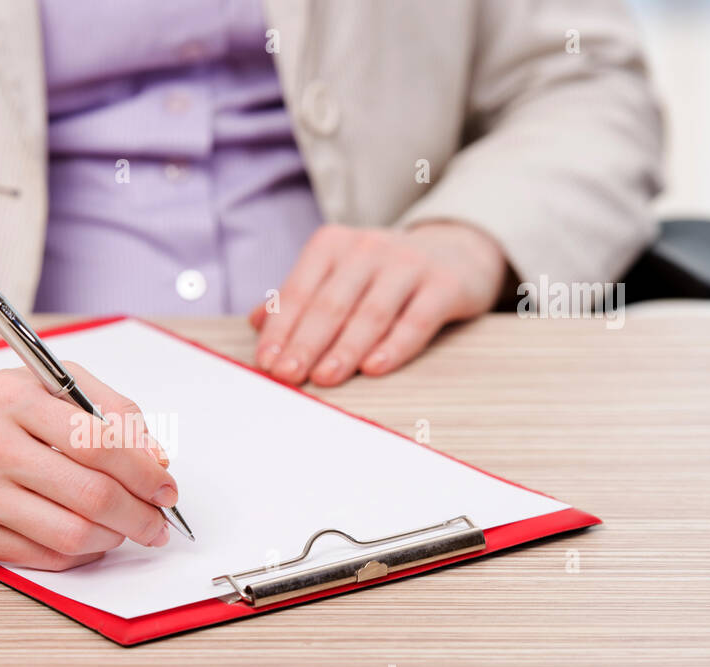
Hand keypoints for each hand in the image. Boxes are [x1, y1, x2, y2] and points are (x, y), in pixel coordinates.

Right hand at [0, 349, 177, 570]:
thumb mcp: (46, 383)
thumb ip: (108, 409)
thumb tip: (156, 458)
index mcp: (12, 399)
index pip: (98, 441)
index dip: (145, 471)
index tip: (166, 486)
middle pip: (90, 494)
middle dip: (139, 514)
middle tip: (157, 520)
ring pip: (70, 534)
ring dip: (113, 538)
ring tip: (125, 528)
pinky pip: (43, 556)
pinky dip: (80, 554)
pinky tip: (90, 539)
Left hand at [249, 222, 507, 385]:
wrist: (454, 252)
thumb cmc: (379, 275)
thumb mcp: (337, 276)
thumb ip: (299, 298)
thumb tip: (255, 323)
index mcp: (333, 245)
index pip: (299, 291)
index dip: (280, 329)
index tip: (266, 363)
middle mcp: (368, 249)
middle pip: (330, 304)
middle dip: (305, 343)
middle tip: (287, 375)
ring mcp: (408, 265)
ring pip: (370, 313)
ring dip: (344, 349)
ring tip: (323, 378)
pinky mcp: (444, 285)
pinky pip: (416, 321)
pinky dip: (394, 346)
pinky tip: (374, 369)